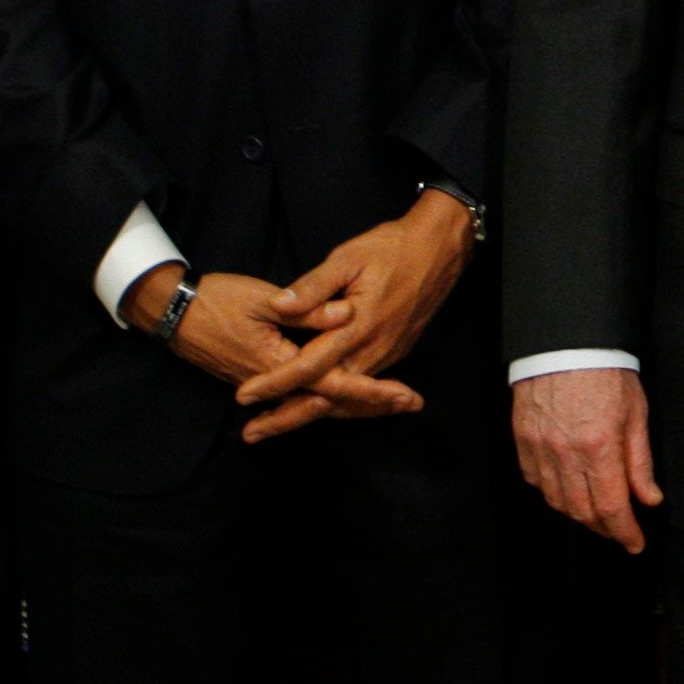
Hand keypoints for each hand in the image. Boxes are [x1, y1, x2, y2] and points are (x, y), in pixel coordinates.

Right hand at [120, 262, 425, 442]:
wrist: (172, 312)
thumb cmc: (215, 300)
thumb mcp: (261, 298)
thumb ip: (306, 307)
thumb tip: (346, 313)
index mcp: (281, 364)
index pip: (336, 384)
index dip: (372, 391)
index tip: (403, 394)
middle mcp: (276, 382)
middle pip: (332, 402)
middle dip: (372, 404)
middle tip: (411, 404)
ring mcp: (267, 383)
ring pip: (317, 402)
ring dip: (353, 405)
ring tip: (389, 405)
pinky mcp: (261, 377)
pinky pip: (301, 395)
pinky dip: (326, 400)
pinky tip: (343, 399)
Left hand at [236, 191, 476, 437]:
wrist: (440, 249)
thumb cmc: (392, 247)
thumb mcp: (348, 258)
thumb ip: (313, 286)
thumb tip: (278, 306)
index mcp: (357, 329)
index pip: (307, 366)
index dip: (274, 383)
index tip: (243, 397)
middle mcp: (372, 352)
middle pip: (325, 397)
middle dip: (287, 418)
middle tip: (251, 435)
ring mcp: (386, 356)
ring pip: (344, 399)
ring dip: (309, 413)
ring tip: (275, 426)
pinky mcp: (395, 352)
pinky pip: (360, 390)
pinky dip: (336, 404)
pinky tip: (318, 406)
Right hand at [515, 367, 662, 552]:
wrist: (566, 341)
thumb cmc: (606, 372)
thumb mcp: (636, 413)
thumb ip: (640, 462)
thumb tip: (649, 499)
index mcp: (600, 446)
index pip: (612, 508)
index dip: (625, 532)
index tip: (635, 543)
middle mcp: (566, 453)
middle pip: (583, 511)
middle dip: (604, 528)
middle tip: (619, 529)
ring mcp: (540, 447)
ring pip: (557, 501)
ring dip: (578, 513)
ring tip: (596, 512)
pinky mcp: (523, 439)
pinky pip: (535, 481)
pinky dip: (552, 493)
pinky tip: (567, 489)